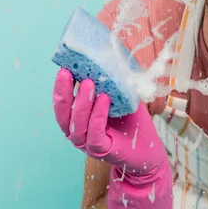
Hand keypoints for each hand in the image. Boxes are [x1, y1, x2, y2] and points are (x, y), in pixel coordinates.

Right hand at [53, 68, 168, 179]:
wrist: (147, 150)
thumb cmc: (132, 123)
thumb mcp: (120, 98)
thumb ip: (111, 84)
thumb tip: (108, 58)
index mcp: (78, 119)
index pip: (63, 103)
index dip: (61, 86)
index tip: (63, 68)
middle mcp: (78, 131)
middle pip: (63, 113)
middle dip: (63, 92)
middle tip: (66, 72)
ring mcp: (87, 143)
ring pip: (77, 124)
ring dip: (81, 102)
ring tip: (88, 83)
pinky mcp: (100, 150)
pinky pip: (94, 132)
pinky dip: (97, 115)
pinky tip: (104, 99)